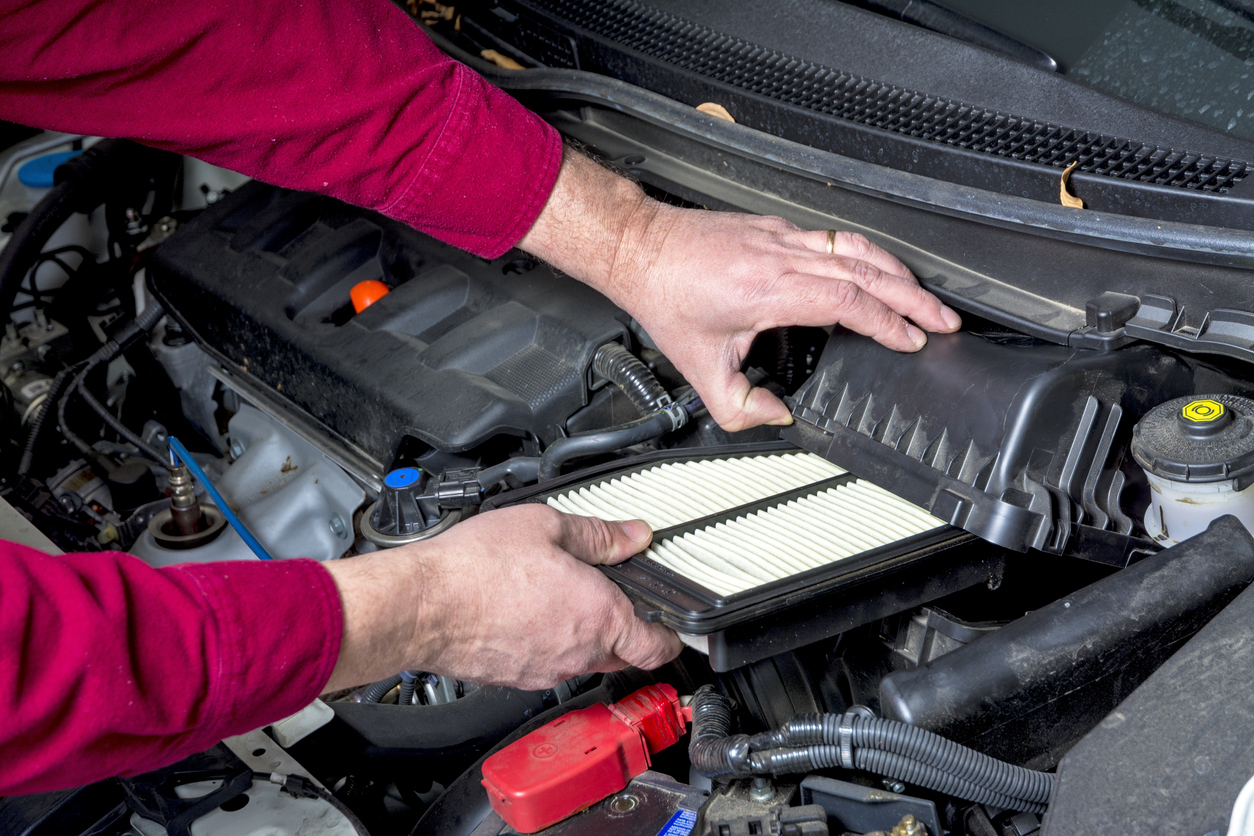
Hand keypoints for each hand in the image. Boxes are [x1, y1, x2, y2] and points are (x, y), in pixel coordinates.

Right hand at [322, 505, 680, 691]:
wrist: (421, 604)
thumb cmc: (477, 568)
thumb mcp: (548, 526)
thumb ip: (599, 534)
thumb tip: (633, 535)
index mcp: (600, 616)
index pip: (659, 645)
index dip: (673, 633)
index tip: (674, 621)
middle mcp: (578, 652)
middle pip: (625, 654)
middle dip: (629, 630)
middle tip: (615, 596)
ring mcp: (546, 670)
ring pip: (584, 658)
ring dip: (585, 635)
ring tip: (562, 596)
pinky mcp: (516, 677)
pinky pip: (549, 663)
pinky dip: (550, 642)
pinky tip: (528, 611)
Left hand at [519, 149, 961, 431]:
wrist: (640, 248)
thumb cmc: (665, 295)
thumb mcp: (699, 368)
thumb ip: (740, 405)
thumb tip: (775, 417)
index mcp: (768, 290)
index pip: (846, 301)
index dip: (886, 322)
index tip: (911, 340)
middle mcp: (781, 257)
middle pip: (866, 271)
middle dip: (912, 298)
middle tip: (944, 321)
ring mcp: (782, 238)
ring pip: (856, 249)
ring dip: (897, 273)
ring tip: (924, 299)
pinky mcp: (776, 229)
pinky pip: (835, 239)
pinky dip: (866, 256)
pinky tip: (877, 271)